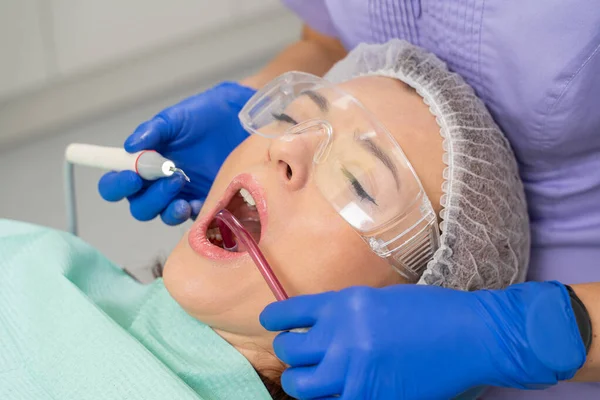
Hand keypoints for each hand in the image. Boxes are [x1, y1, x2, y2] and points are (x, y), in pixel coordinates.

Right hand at [98, 82, 255, 224]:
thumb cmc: (204, 115)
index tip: (132, 177)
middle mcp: (158, 183)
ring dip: (166, 206)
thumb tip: (130, 146)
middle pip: (139, 205)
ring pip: (162, 214)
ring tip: (181, 185)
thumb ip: (153, 130)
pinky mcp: (204, 202)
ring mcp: (181, 195)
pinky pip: (191, 218)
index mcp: (143, 163)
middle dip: (149, 197)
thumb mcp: (176, 118)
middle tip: (168, 178)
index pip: (117, 182)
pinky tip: (196, 201)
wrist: (239, 120)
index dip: (118, 185)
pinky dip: (189, 212)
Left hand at [260, 282, 585, 399]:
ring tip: (311, 376)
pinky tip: (337, 390)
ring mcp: (353, 373)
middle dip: (290, 351)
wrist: (469, 336)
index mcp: (344, 304)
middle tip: (299, 351)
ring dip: (300, 380)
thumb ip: (343, 313)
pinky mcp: (368, 399)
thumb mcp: (378, 298)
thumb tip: (316, 327)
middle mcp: (341, 337)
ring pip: (299, 385)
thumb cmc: (429, 310)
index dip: (275, 319)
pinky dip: (327, 398)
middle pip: (288, 351)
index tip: (272, 323)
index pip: (288, 313)